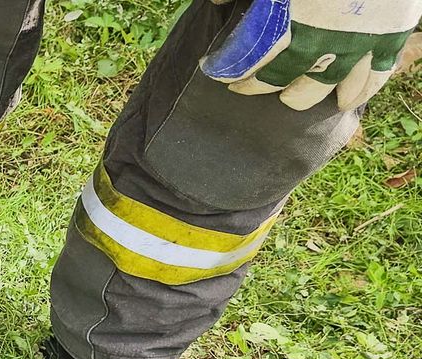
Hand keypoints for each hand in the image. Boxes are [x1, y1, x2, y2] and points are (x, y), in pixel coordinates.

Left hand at [201, 0, 421, 109]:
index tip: (216, 71)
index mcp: (289, 22)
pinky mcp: (390, 38)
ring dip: (304, 96)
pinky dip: (359, 92)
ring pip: (324, 87)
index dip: (230, 69)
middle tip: (251, 86)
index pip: (249, 60)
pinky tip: (345, 101)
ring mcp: (358, 44)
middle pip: (284, 79)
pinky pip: (374, 77)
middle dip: (263, 85)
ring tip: (291, 99)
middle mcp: (322, 41)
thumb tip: (217, 3)